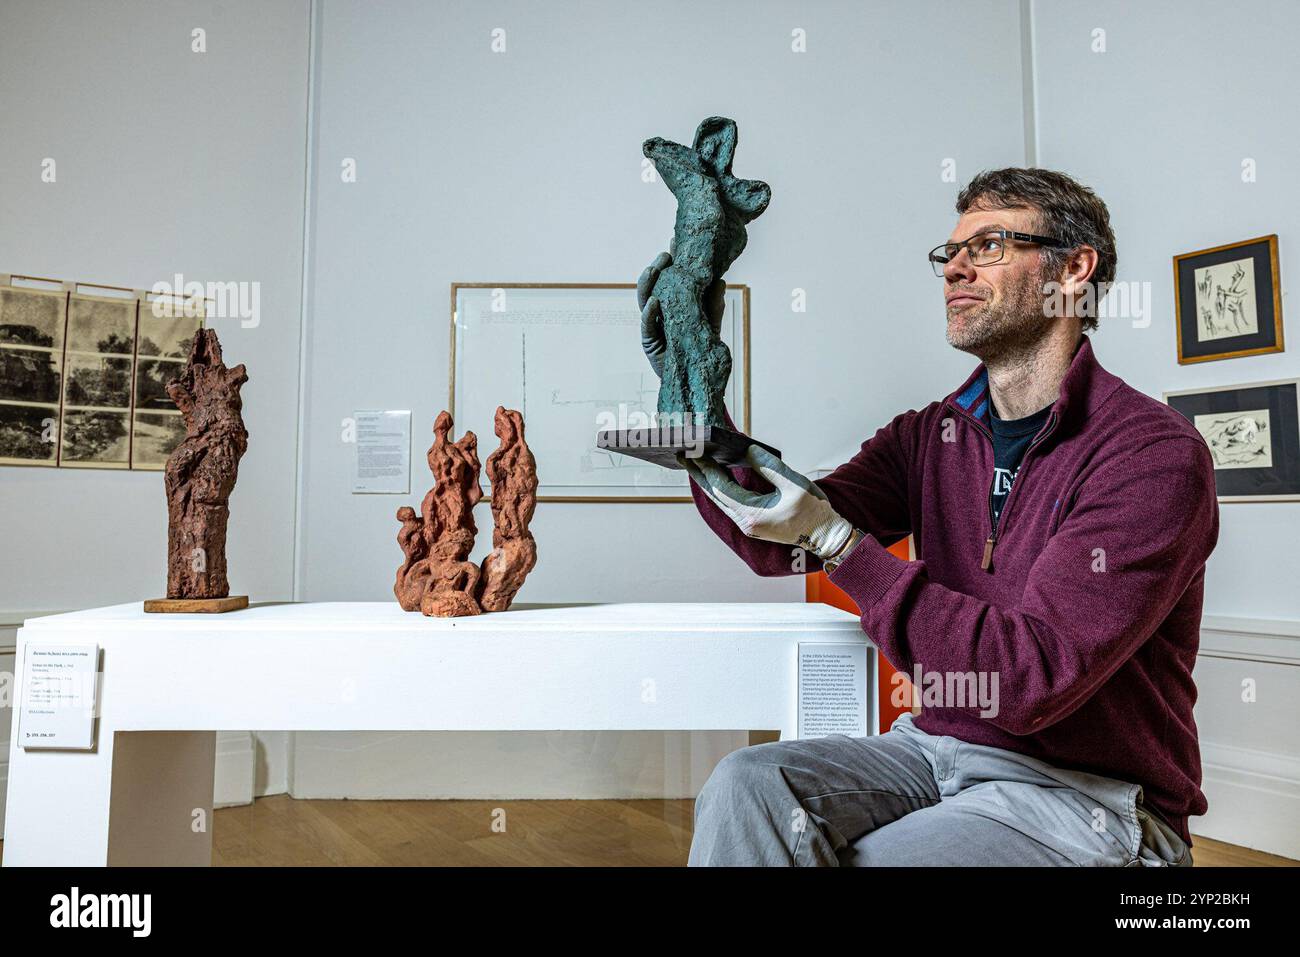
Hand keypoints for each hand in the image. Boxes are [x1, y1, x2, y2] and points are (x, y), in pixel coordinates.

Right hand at [637, 251, 726, 378]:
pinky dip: (649, 314)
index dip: (672, 261)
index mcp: (674, 304)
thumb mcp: (711, 325)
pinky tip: (654, 302)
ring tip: (655, 269)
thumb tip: (722, 280)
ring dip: (648, 283)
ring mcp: (653, 325)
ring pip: (645, 300)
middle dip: (658, 267)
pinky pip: (646, 326)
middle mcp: (661, 312)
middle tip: (665, 254)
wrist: (695, 379)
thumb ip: (714, 305)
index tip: (676, 241)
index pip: (670, 278)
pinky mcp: (650, 343)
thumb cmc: (700, 351)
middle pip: (654, 285)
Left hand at [678, 445, 852, 558]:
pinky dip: (721, 489)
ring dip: (708, 482)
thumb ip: (769, 466)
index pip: (722, 489)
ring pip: (721, 500)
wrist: (825, 535)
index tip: (695, 453)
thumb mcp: (794, 484)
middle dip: (700, 475)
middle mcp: (746, 523)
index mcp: (753, 516)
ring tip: (695, 464)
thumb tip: (748, 450)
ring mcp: (748, 525)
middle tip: (684, 456)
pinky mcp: (753, 523)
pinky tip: (715, 477)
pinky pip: (730, 503)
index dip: (708, 469)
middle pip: (715, 496)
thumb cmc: (813, 511)